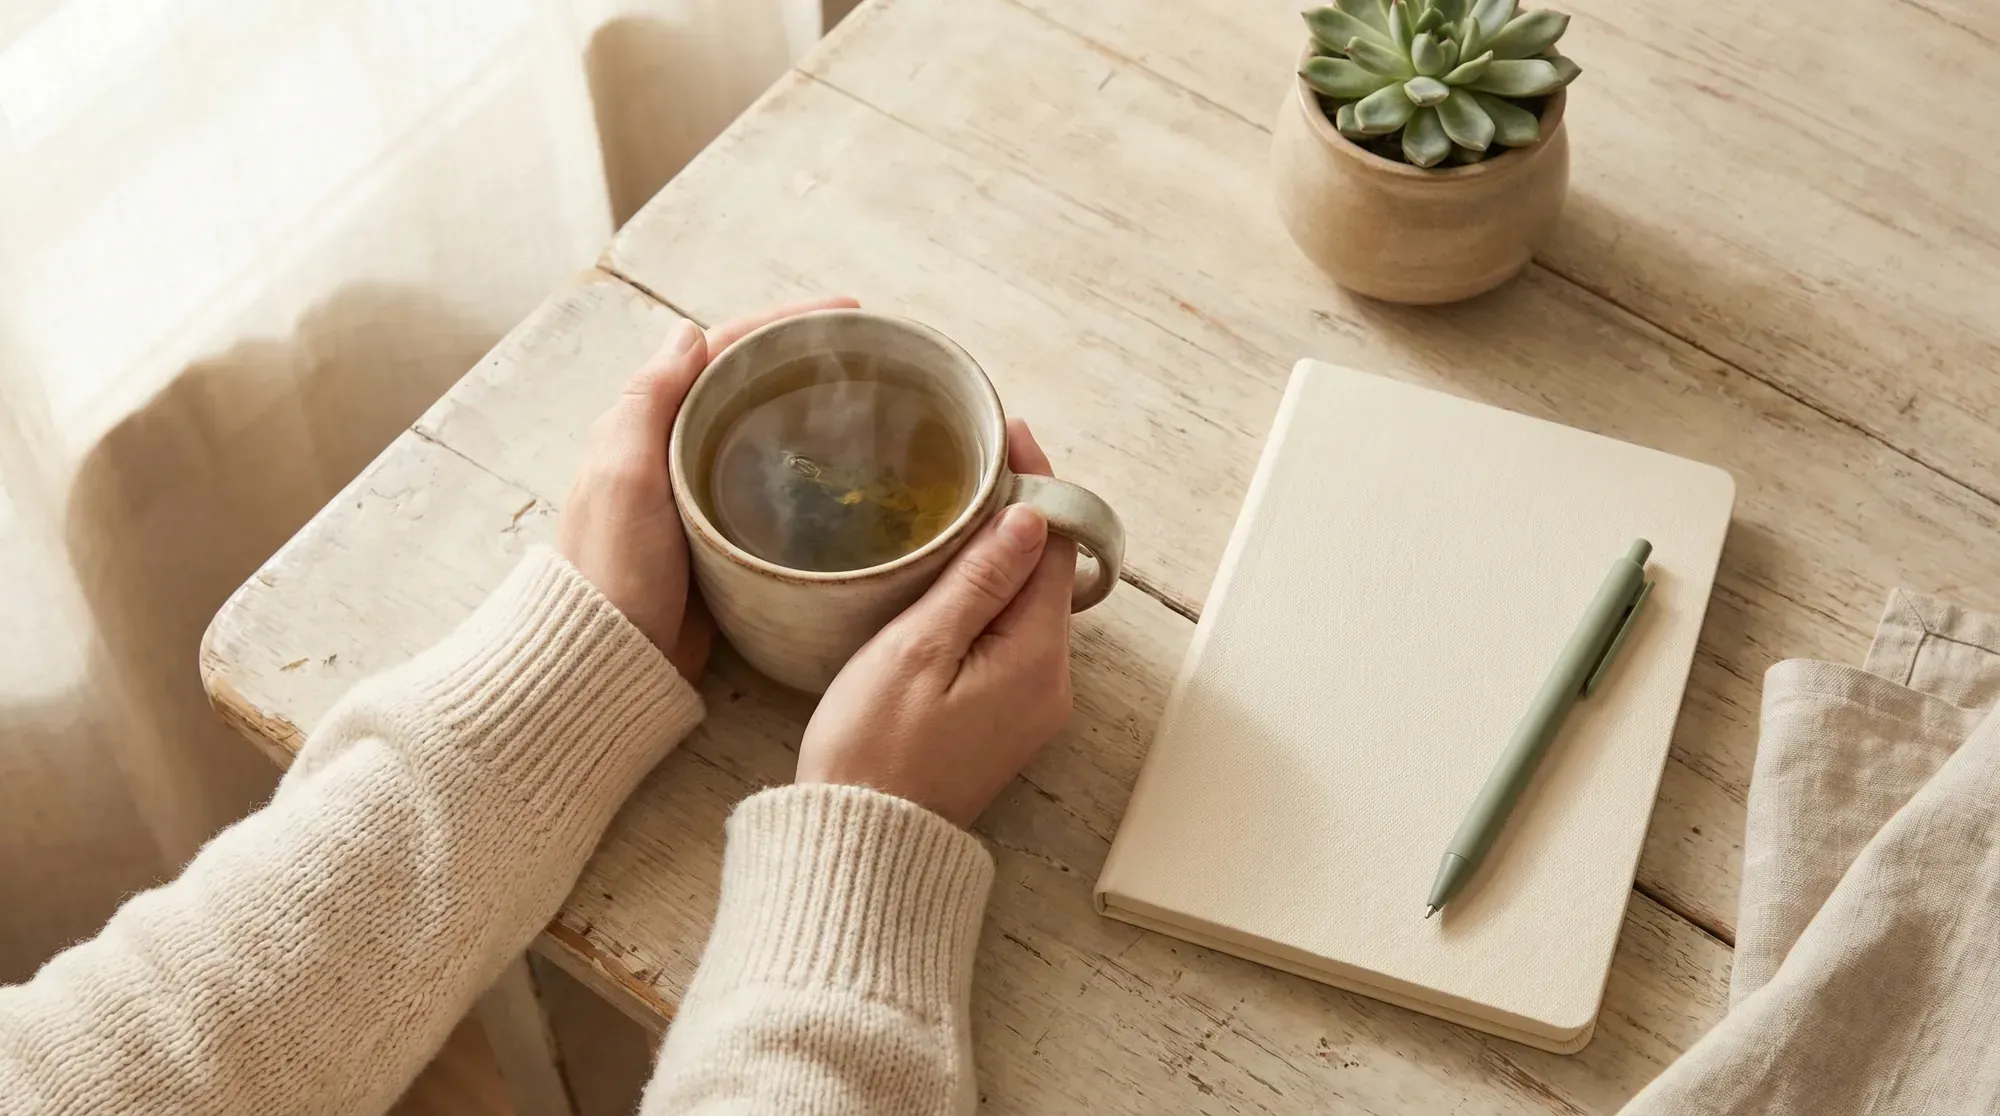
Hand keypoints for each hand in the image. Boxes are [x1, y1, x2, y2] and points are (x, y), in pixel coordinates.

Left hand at [559, 295, 858, 681]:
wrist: (612, 661)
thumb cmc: (613, 569)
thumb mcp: (623, 477)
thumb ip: (650, 402)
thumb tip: (689, 332)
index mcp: (645, 426)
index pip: (720, 351)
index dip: (782, 324)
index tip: (845, 314)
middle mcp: (670, 452)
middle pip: (746, 383)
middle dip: (804, 359)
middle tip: (870, 354)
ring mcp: (699, 495)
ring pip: (762, 431)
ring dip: (809, 407)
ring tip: (870, 401)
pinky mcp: (723, 538)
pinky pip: (772, 485)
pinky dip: (808, 466)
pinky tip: (845, 473)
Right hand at [797, 419, 1078, 826]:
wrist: (861, 842)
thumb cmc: (873, 749)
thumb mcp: (918, 650)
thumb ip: (977, 582)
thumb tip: (1029, 520)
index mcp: (1036, 659)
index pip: (1056, 546)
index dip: (1037, 485)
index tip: (1007, 433)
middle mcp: (1050, 682)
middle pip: (1050, 573)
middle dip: (1023, 513)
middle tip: (980, 458)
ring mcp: (1030, 704)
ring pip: (1031, 604)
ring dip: (1006, 553)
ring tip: (964, 502)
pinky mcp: (1003, 718)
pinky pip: (1014, 637)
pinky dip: (994, 595)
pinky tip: (957, 573)